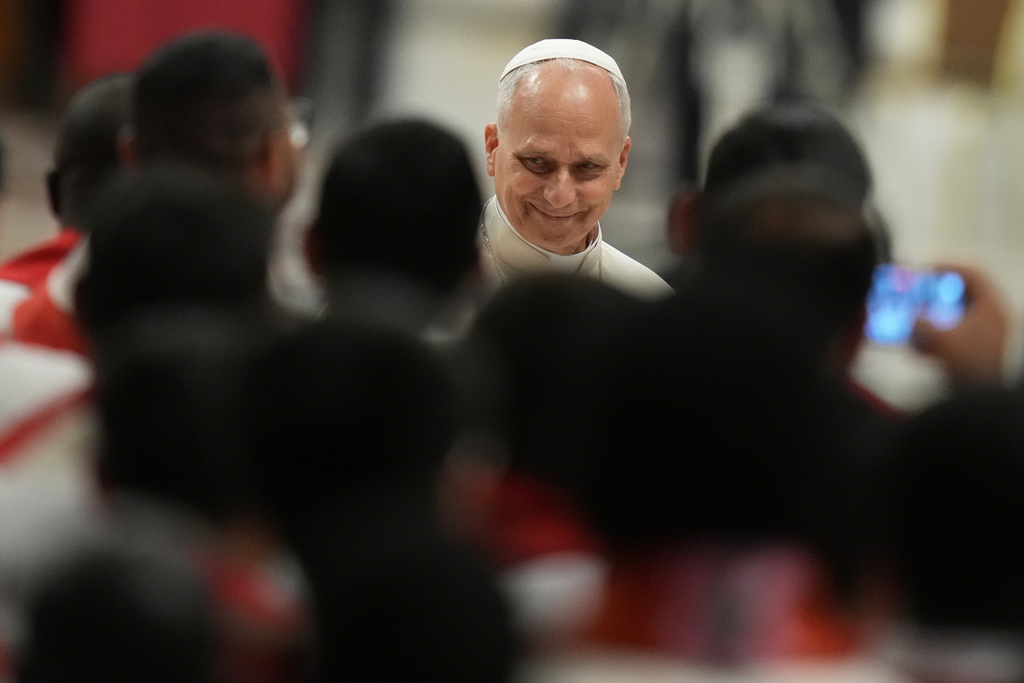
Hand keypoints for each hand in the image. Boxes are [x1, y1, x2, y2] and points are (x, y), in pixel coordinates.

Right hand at [911, 263, 1009, 385]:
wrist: (979, 403)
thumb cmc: (967, 366)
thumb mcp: (941, 339)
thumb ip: (922, 322)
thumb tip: (911, 315)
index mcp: (993, 309)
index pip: (974, 275)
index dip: (948, 267)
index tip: (925, 268)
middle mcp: (994, 319)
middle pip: (964, 295)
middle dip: (937, 294)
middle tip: (916, 293)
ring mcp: (987, 337)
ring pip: (957, 316)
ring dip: (933, 316)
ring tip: (913, 318)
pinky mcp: (977, 353)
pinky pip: (955, 336)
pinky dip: (936, 336)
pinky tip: (918, 346)